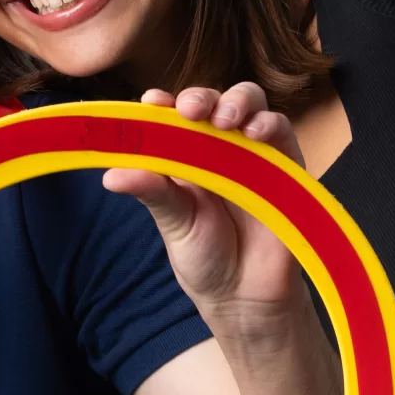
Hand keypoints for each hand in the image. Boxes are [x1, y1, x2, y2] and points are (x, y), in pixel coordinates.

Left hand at [104, 84, 307, 329]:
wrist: (246, 297)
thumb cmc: (205, 257)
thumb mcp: (174, 224)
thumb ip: (152, 194)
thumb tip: (109, 175)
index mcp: (183, 156)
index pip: (172, 117)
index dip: (162, 103)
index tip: (151, 103)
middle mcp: (217, 147)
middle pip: (212, 101)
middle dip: (200, 97)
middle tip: (189, 111)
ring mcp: (252, 153)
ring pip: (248, 105)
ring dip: (236, 102)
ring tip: (224, 120)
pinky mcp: (285, 165)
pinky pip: (280, 131)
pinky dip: (268, 123)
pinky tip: (254, 134)